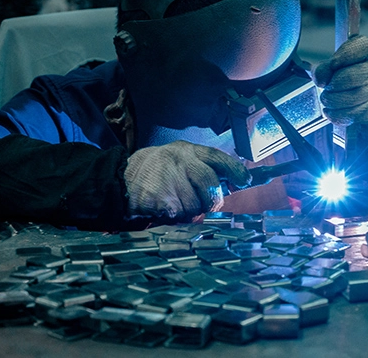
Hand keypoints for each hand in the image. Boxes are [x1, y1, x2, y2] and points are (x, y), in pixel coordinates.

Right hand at [124, 141, 250, 220]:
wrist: (122, 179)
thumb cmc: (159, 172)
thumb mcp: (180, 161)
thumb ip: (205, 169)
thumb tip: (237, 183)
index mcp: (187, 151)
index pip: (217, 157)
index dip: (234, 169)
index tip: (245, 180)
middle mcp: (179, 160)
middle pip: (210, 184)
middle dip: (212, 199)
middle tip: (206, 204)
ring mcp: (168, 178)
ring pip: (195, 205)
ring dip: (190, 210)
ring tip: (175, 201)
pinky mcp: (159, 198)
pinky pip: (179, 215)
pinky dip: (175, 217)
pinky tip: (165, 208)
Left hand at [311, 35, 367, 135]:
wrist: (367, 103)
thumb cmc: (346, 81)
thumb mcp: (332, 68)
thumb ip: (323, 69)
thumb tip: (321, 79)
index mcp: (366, 52)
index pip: (361, 46)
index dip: (344, 55)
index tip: (332, 64)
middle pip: (351, 76)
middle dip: (333, 85)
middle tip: (326, 89)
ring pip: (352, 98)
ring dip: (332, 101)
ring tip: (328, 101)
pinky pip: (352, 115)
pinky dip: (336, 115)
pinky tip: (333, 111)